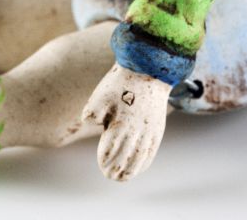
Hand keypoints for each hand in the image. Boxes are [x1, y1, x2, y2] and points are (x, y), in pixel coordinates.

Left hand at [82, 63, 170, 181]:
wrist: (149, 69)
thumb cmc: (121, 81)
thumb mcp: (101, 93)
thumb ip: (92, 111)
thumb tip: (89, 122)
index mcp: (121, 126)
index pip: (112, 152)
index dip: (106, 161)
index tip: (102, 166)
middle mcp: (137, 132)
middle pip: (127, 159)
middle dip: (118, 170)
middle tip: (110, 175)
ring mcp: (149, 131)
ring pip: (140, 158)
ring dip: (132, 169)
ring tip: (123, 176)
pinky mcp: (157, 128)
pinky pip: (151, 151)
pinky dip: (145, 161)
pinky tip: (139, 166)